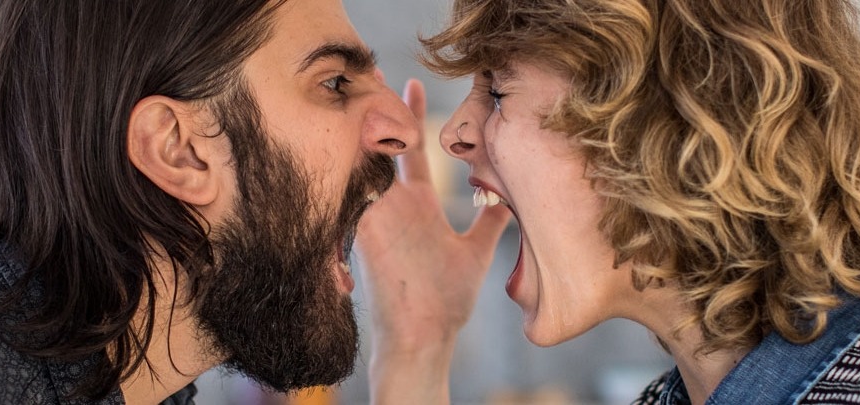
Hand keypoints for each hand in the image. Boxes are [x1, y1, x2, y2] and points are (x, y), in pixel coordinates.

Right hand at [356, 78, 512, 403]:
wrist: (424, 339)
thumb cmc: (445, 303)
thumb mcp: (474, 254)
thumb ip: (488, 224)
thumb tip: (508, 201)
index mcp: (416, 206)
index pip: (411, 149)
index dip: (412, 116)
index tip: (413, 82)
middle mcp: (393, 206)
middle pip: (380, 144)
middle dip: (376, 108)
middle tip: (374, 72)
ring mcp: (375, 217)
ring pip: (362, 160)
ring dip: (363, 127)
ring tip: (364, 92)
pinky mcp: (362, 232)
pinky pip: (351, 190)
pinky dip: (352, 164)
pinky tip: (354, 134)